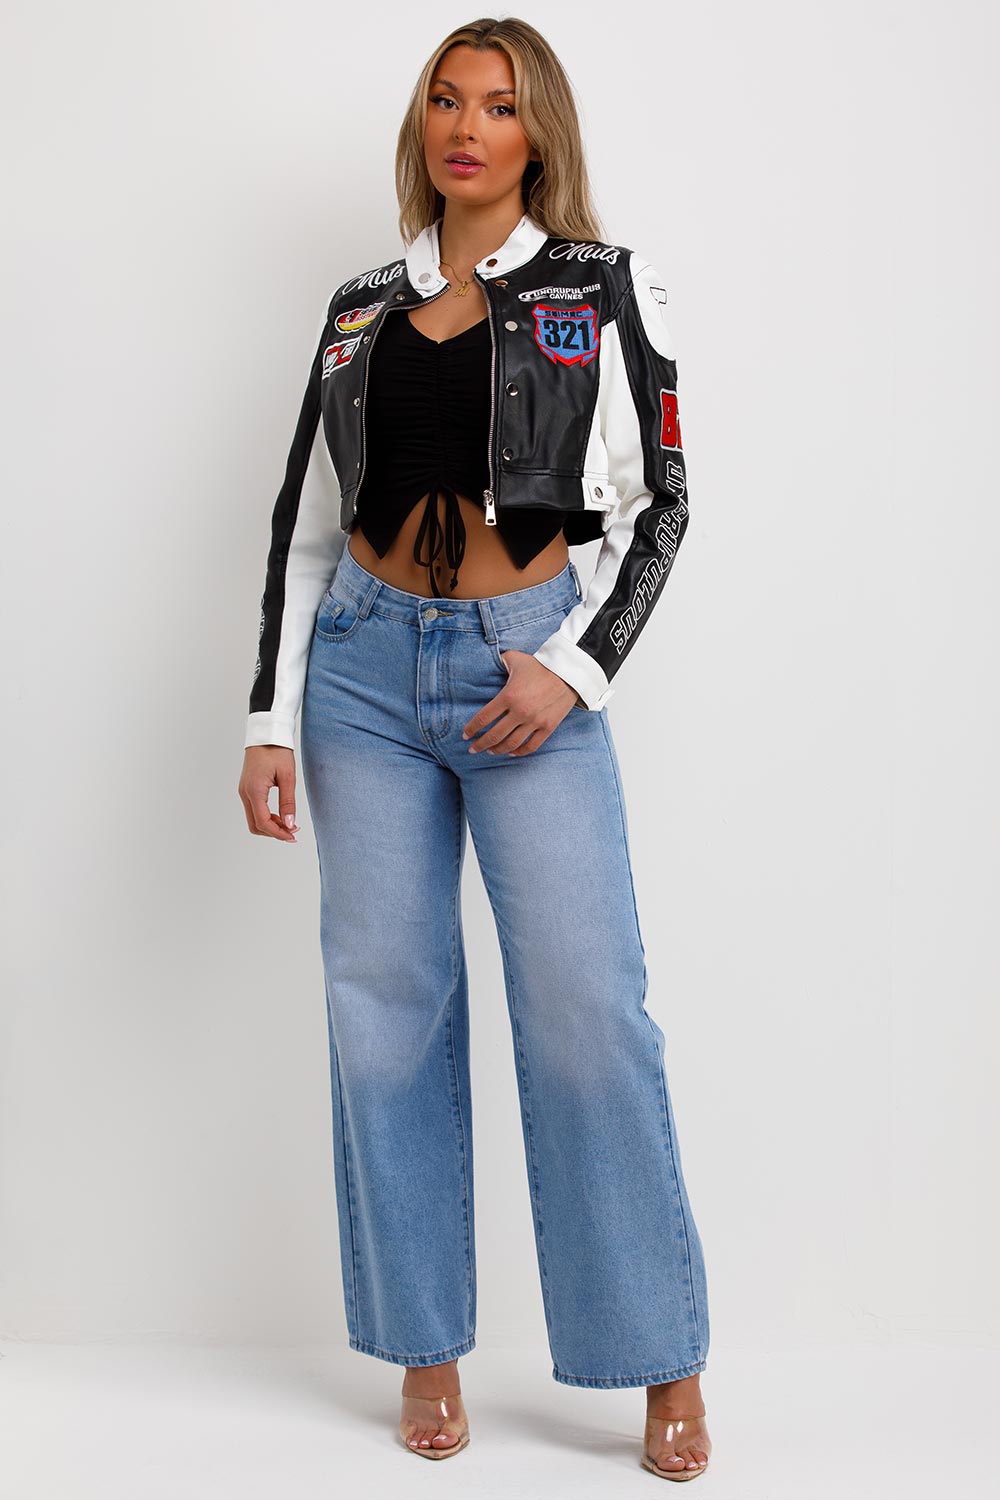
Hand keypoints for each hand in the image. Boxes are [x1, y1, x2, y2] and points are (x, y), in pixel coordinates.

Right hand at [239, 745, 300, 839]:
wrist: (266, 733)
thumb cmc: (277, 750)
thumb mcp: (287, 776)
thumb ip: (288, 802)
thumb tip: (289, 824)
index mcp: (254, 790)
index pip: (263, 822)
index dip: (278, 833)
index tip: (293, 836)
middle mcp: (245, 793)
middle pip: (255, 825)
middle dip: (273, 832)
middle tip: (292, 831)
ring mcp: (244, 791)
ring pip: (254, 819)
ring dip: (270, 825)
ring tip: (288, 823)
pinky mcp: (247, 788)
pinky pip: (253, 809)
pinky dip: (266, 816)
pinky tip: (280, 814)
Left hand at [462, 651, 582, 756]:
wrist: (570, 672)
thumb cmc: (540, 664)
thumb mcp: (515, 658)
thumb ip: (499, 661)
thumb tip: (489, 660)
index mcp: (509, 696)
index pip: (483, 718)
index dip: (471, 729)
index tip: (465, 735)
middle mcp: (520, 712)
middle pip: (494, 735)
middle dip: (480, 744)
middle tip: (473, 749)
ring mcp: (535, 721)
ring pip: (511, 744)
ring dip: (498, 750)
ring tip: (490, 751)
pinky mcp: (548, 727)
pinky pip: (531, 746)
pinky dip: (519, 751)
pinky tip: (511, 752)